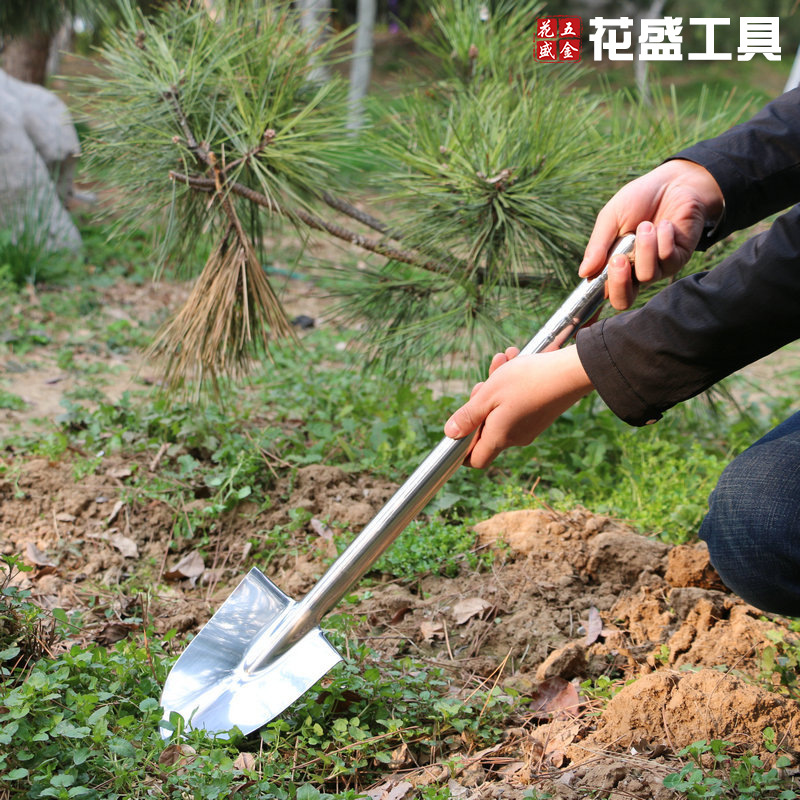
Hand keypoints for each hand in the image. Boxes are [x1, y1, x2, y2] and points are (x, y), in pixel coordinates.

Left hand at [444, 345, 592, 467]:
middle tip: (484, 380)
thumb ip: (467, 416)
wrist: (572, 372)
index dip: (462, 448)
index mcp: (499, 437)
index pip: (475, 460)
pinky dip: (512, 384)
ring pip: (501, 409)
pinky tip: (516, 360)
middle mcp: (515, 437)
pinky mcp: (541, 414)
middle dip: (480, 401)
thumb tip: (450, 434)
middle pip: (486, 427)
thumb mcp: (488, 395)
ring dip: (496, 385)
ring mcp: (530, 426)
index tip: (460, 426)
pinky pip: (518, 403)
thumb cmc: (526, 381)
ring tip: (503, 359)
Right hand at [579, 159, 723, 308]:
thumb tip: (583, 274)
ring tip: (647, 226)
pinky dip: (663, 240)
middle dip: (619, 282)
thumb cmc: (639, 199)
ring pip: (647, 277)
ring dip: (645, 250)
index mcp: (613, 266)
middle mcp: (634, 273)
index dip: (589, 316)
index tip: (578, 331)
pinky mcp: (678, 259)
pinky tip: (665, 225)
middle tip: (618, 259)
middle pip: (622, 301)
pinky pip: (667, 261)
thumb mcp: (610, 218)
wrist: (674, 182)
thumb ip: (598, 246)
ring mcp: (657, 268)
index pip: (600, 296)